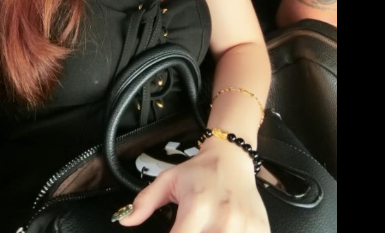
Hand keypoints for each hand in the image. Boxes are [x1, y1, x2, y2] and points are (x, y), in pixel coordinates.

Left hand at [117, 138, 268, 232]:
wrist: (233, 158)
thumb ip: (144, 202)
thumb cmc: (201, 171)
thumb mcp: (168, 181)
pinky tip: (224, 230)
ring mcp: (245, 227)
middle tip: (190, 229)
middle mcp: (223, 219)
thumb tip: (125, 220)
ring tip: (205, 229)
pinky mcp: (259, 229)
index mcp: (198, 207)